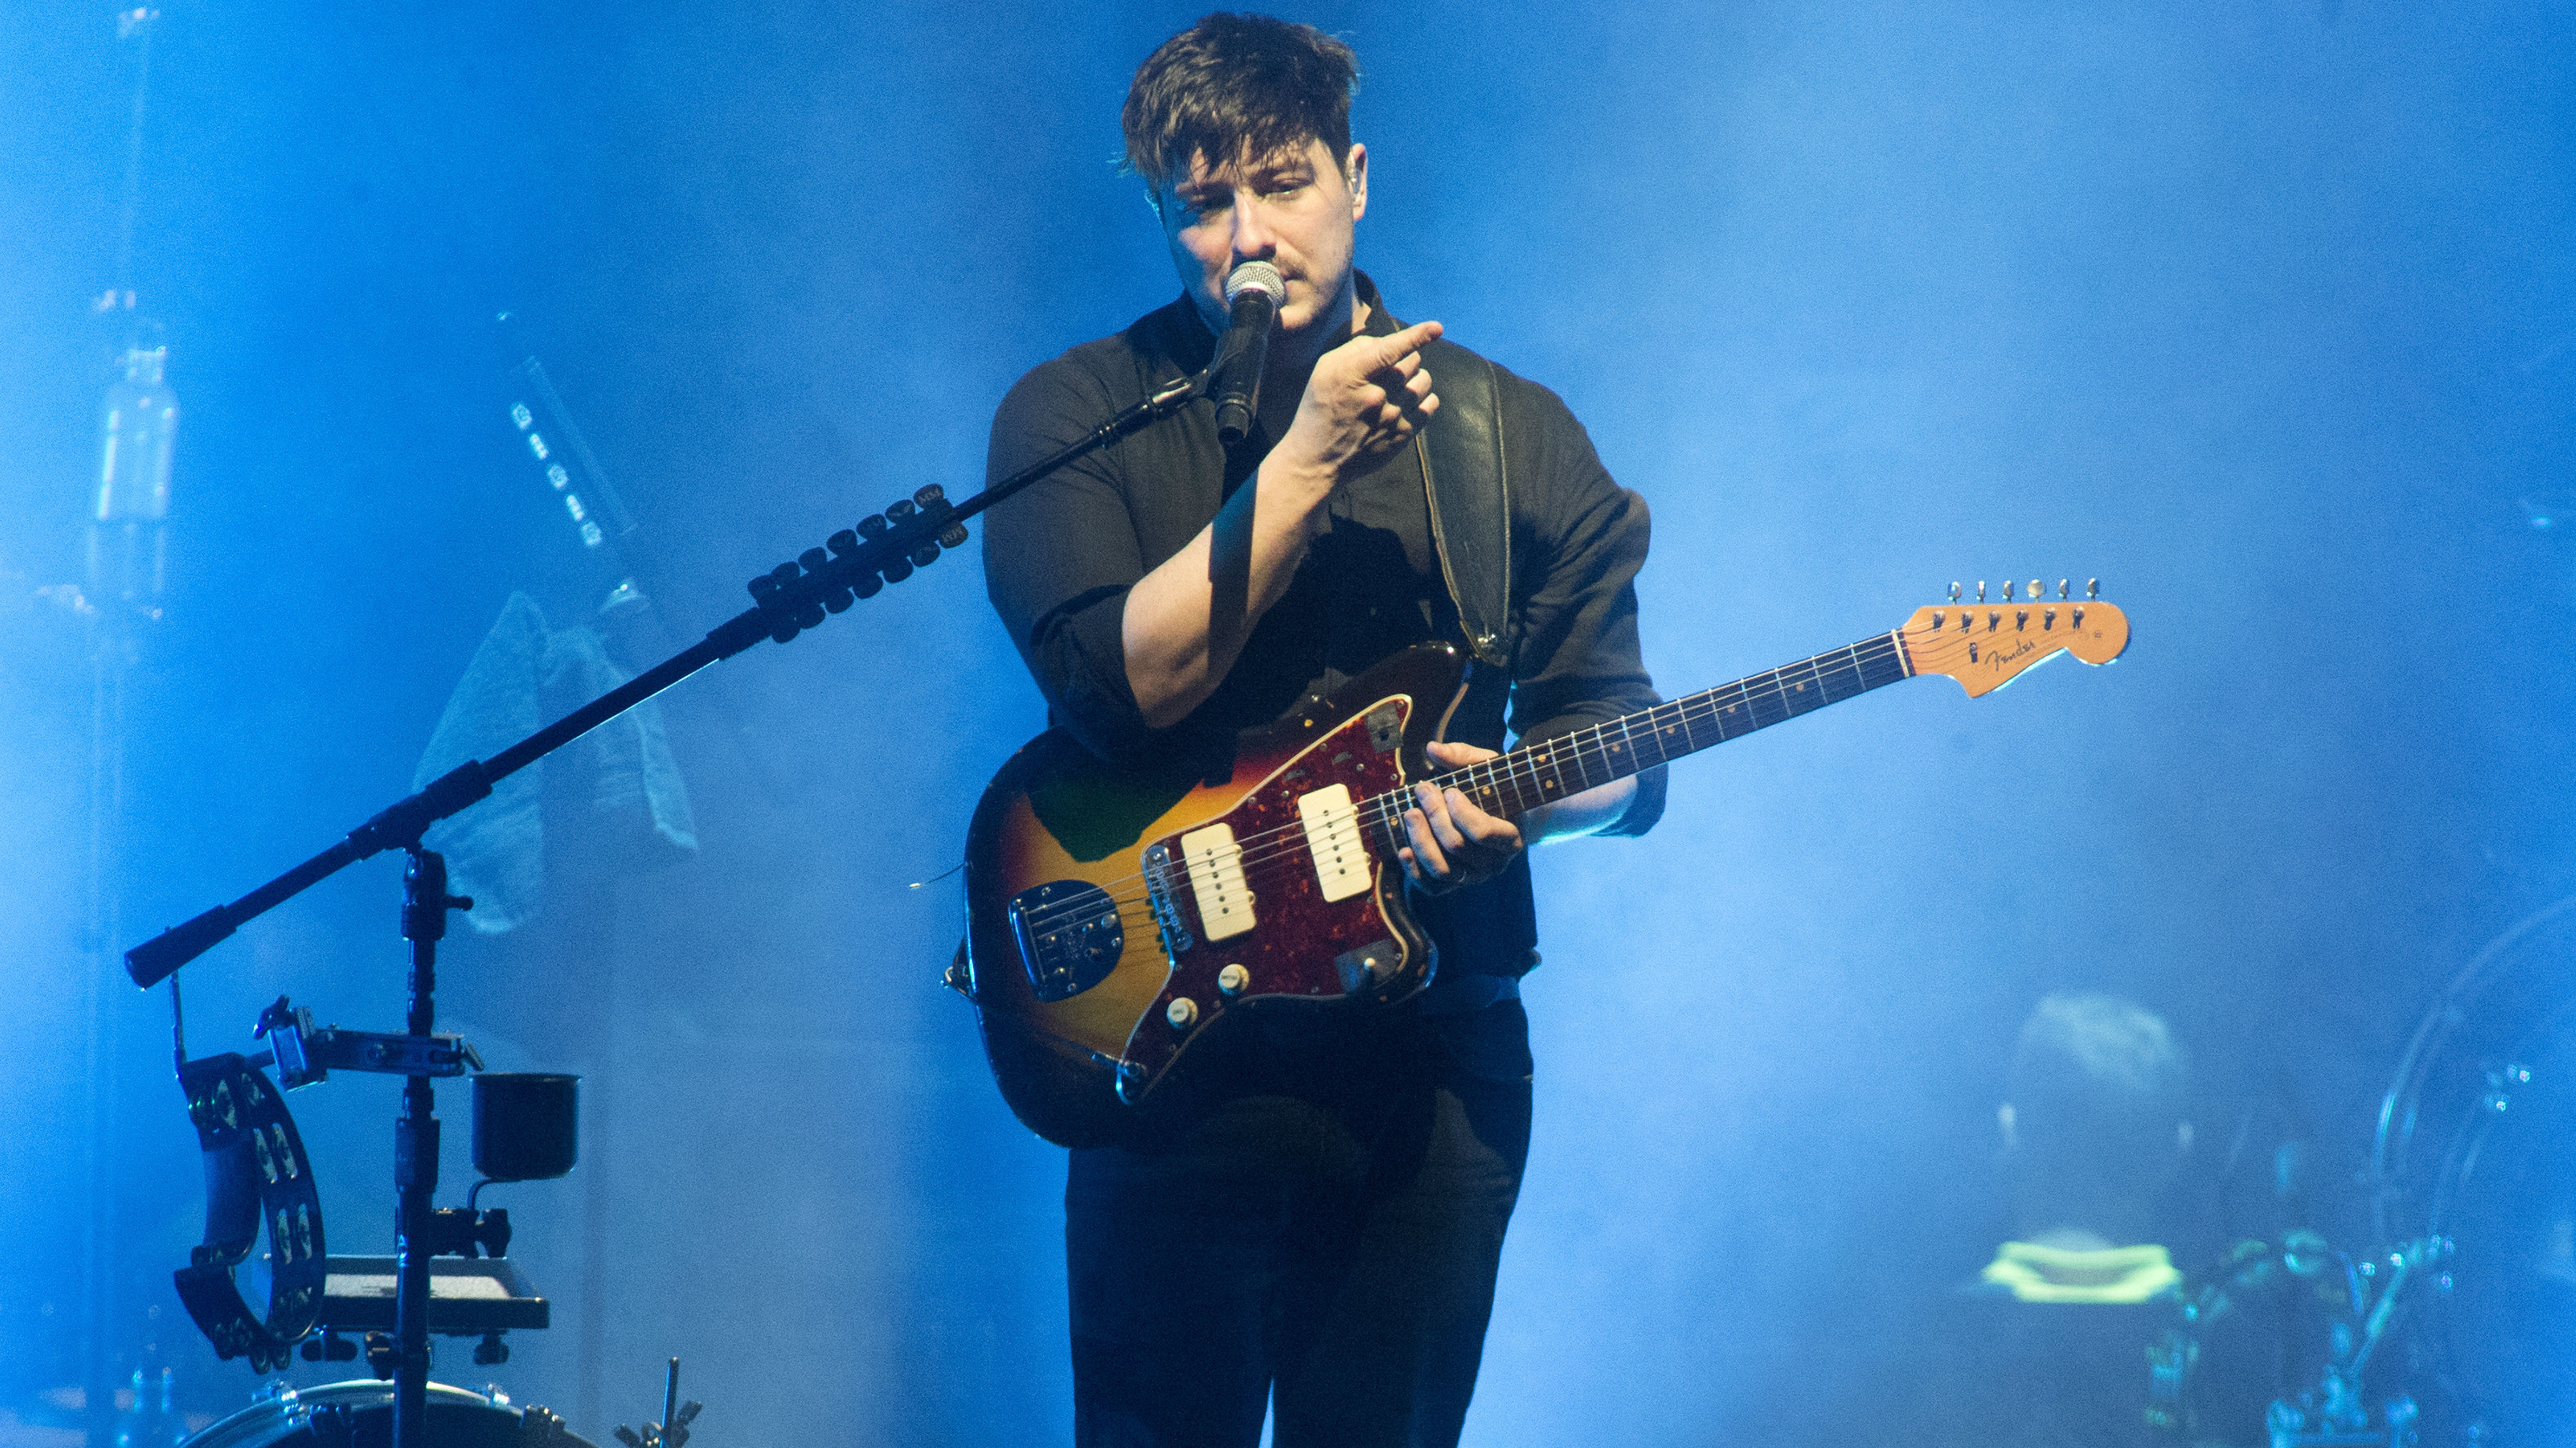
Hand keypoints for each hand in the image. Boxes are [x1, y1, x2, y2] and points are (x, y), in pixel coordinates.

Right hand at [1273, 319, 1442, 484]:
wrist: (1318, 459)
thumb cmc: (1320, 408)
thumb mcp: (1324, 370)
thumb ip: (1356, 349)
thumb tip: (1388, 342)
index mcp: (1352, 375)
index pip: (1390, 349)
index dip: (1416, 336)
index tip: (1437, 328)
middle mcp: (1376, 395)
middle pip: (1412, 362)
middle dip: (1405, 359)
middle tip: (1388, 370)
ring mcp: (1393, 417)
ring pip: (1425, 381)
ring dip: (1415, 377)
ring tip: (1397, 387)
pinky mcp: (1404, 434)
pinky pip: (1430, 404)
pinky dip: (1424, 397)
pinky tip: (1407, 401)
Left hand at [1398, 739, 1521, 894]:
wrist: (1503, 819)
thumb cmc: (1494, 789)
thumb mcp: (1487, 768)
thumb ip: (1464, 757)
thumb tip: (1433, 749)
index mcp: (1510, 838)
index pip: (1483, 833)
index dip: (1461, 812)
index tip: (1449, 790)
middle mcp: (1494, 864)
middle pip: (1457, 846)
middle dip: (1435, 815)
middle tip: (1422, 789)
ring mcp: (1473, 877)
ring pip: (1443, 870)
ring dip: (1421, 840)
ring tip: (1410, 813)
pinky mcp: (1453, 884)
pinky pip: (1432, 887)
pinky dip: (1414, 870)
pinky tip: (1403, 849)